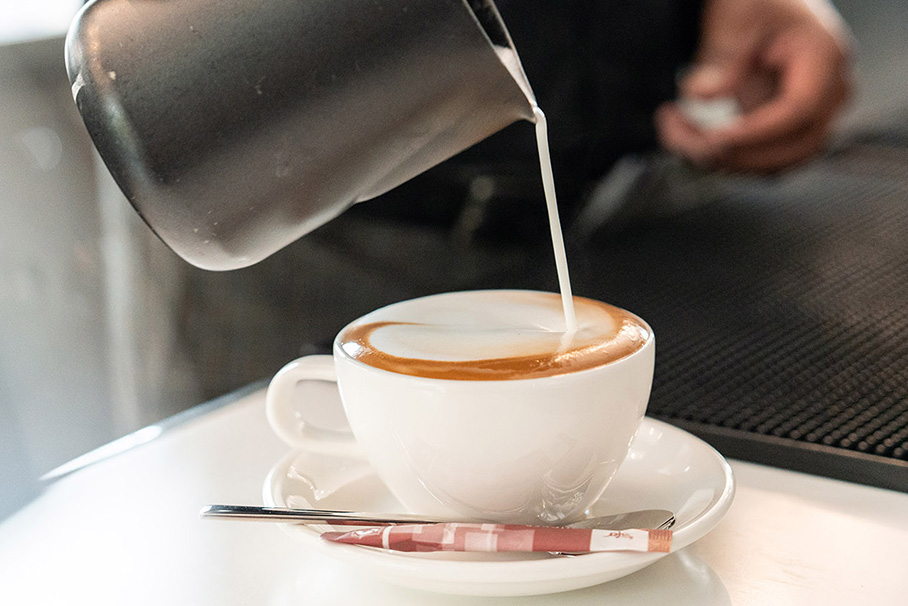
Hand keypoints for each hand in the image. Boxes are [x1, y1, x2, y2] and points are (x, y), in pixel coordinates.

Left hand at [656, 0, 852, 172]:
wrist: (765, 6)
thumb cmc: (759, 3)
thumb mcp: (739, 17)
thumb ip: (724, 60)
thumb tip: (700, 97)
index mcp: (825, 58)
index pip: (798, 110)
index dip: (755, 132)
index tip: (714, 138)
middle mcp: (828, 94)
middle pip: (790, 148)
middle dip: (733, 154)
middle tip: (684, 137)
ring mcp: (810, 118)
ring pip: (772, 165)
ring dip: (720, 160)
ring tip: (675, 130)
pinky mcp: (786, 133)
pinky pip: (759, 162)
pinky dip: (721, 158)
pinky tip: (686, 135)